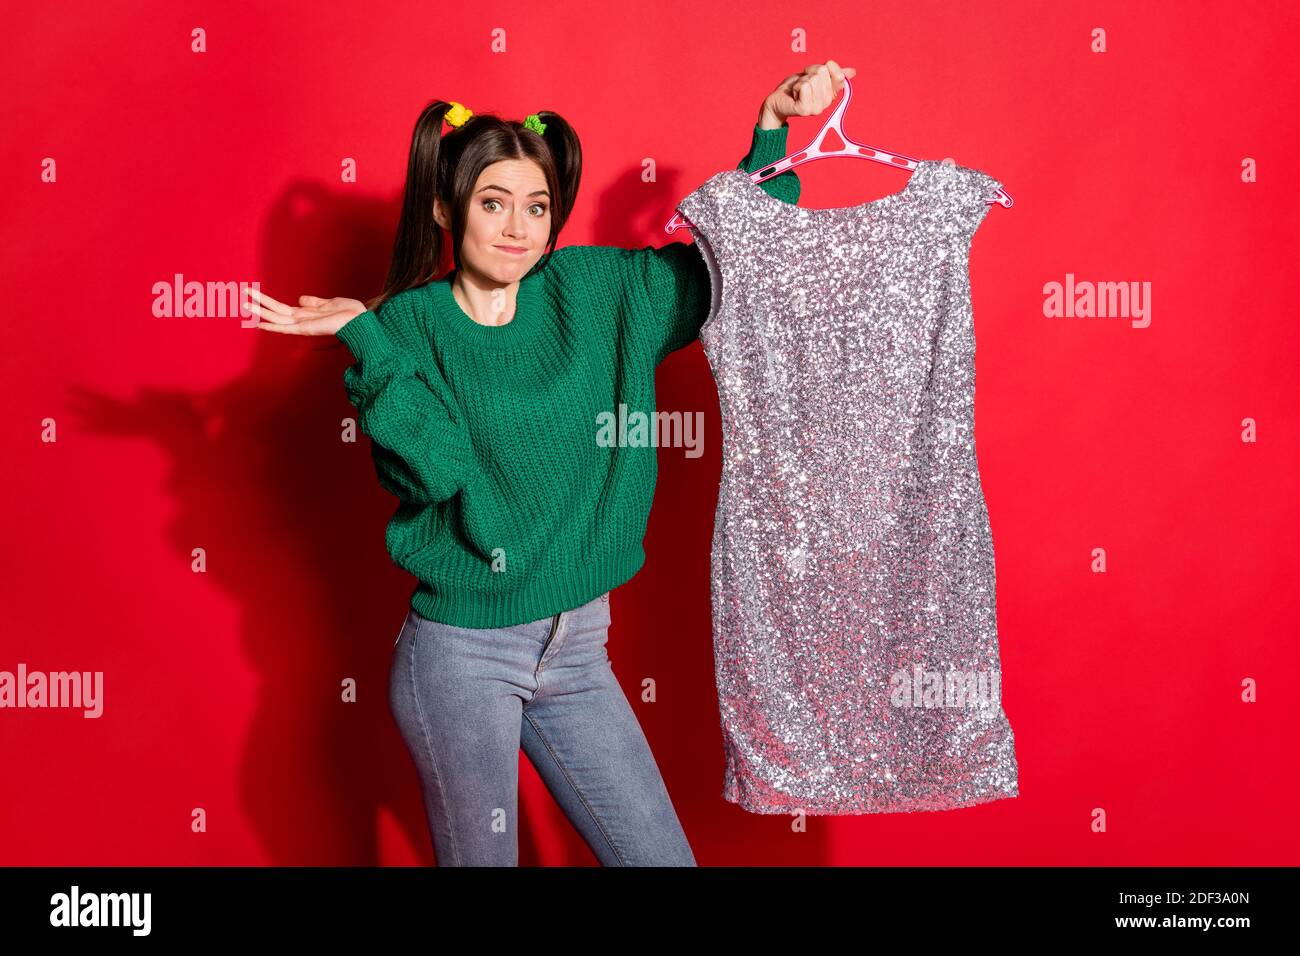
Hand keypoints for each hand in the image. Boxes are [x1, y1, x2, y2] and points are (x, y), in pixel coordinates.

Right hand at [245, 288, 368, 335]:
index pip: (282, 309)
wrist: (360, 321)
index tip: (254, 295)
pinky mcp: (306, 329)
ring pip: (277, 318)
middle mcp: (302, 320)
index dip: (268, 302)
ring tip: (245, 303)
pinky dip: (273, 326)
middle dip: (260, 304)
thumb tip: (300, 299)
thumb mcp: (329, 302)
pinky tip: (260, 324)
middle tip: (243, 295)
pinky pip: (286, 328)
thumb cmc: (349, 312)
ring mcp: (303, 325)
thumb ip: (314, 302)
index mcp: (306, 314)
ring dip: (261, 311)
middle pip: (275, 312)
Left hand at [759, 61, 856, 128]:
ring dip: (801, 79)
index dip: (825, 67)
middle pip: (823, 73)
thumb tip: (853, 71)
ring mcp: (817, 108)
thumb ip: (833, 73)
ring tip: (797, 88)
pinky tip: (794, 93)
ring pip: (813, 79)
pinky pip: (805, 86)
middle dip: (809, 72)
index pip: (838, 75)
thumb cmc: (795, 87)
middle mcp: (826, 103)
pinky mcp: (805, 109)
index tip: (813, 74)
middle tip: (802, 83)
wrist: (777, 100)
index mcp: (831, 94)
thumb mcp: (815, 76)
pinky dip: (797, 85)